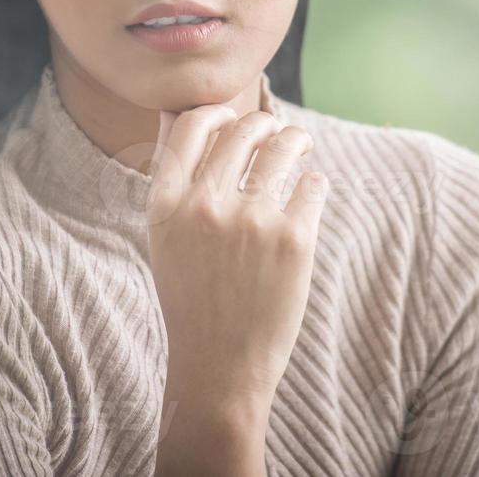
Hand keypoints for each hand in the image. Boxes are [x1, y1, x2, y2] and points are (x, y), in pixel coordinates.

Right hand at [146, 103, 327, 418]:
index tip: (231, 118)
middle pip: (242, 129)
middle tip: (275, 133)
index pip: (190, 125)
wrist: (219, 365)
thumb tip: (175, 113)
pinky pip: (312, 185)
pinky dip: (313, 182)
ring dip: (295, 139)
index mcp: (166, 204)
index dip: (215, 113)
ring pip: (283, 147)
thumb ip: (173, 177)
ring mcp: (252, 221)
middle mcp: (205, 206)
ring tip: (300, 144)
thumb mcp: (166, 238)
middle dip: (263, 125)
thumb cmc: (192, 297)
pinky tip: (309, 188)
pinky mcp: (294, 240)